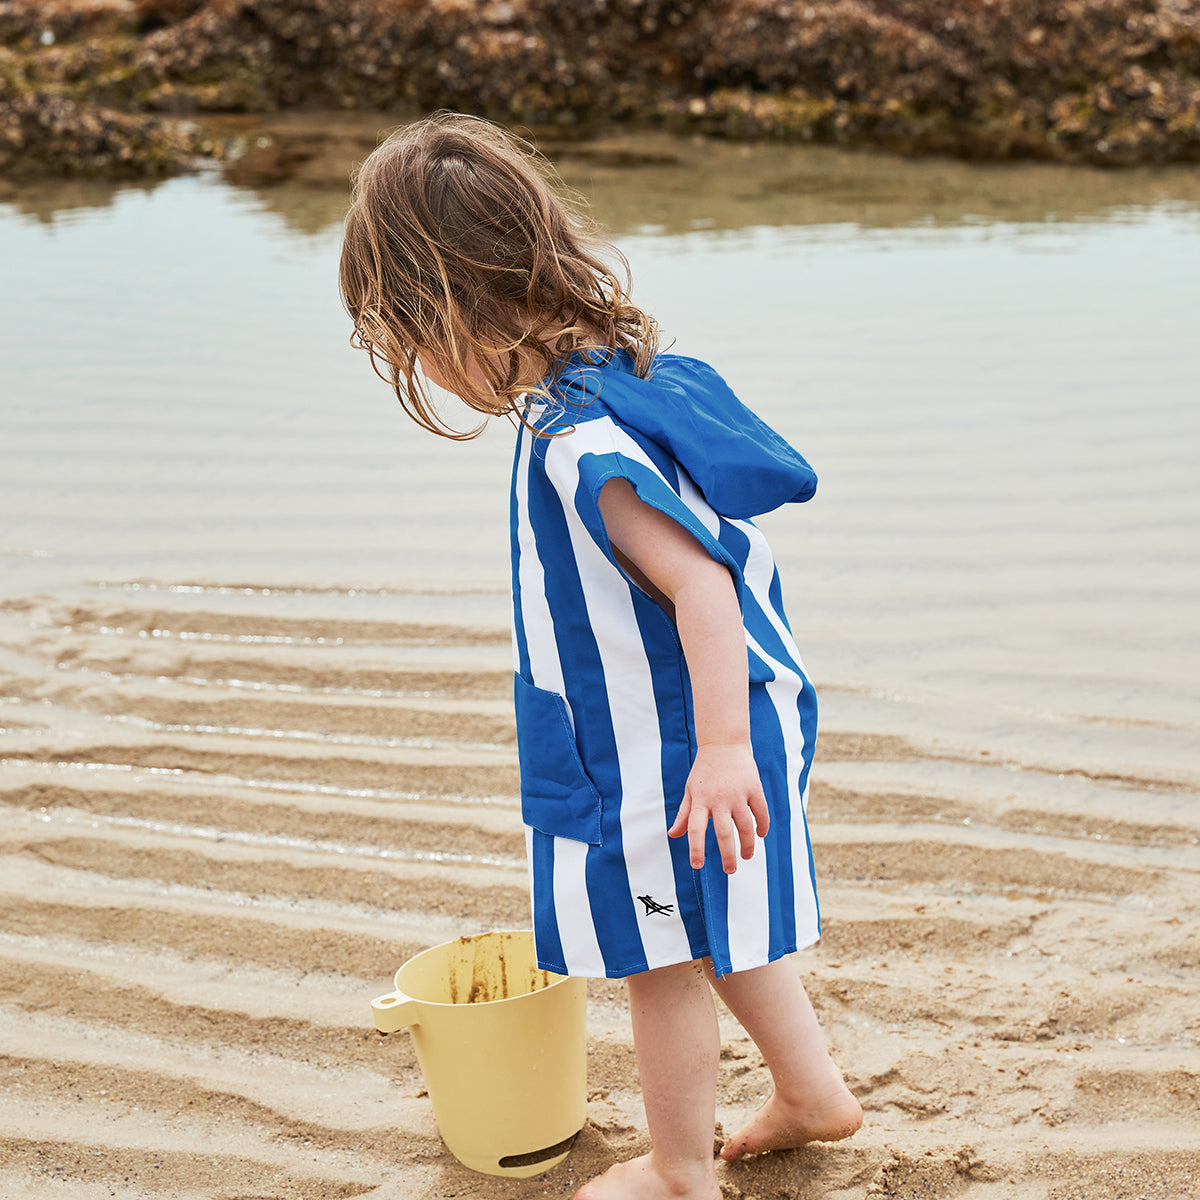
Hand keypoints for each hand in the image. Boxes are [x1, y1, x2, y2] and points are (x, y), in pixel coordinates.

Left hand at [668, 743, 769, 872]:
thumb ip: (683, 815)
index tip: (697, 865)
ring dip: (748, 845)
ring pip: (746, 826)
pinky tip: (760, 835)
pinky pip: (761, 812)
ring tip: (746, 857)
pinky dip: (762, 826)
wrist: (723, 743)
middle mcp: (719, 798)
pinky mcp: (754, 787)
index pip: (695, 829)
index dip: (696, 848)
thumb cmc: (704, 770)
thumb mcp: (690, 790)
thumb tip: (672, 835)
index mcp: (700, 800)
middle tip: (730, 871)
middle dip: (728, 856)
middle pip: (725, 833)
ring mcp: (738, 793)